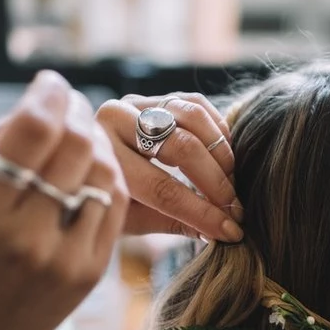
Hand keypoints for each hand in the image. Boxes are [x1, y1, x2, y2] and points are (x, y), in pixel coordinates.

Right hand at [0, 71, 127, 329]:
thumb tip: (46, 99)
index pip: (33, 130)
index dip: (49, 95)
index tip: (50, 84)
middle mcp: (24, 237)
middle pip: (75, 147)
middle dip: (77, 113)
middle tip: (70, 104)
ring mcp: (63, 259)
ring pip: (103, 173)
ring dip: (97, 144)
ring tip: (81, 135)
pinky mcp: (89, 274)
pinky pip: (113, 207)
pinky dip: (107, 178)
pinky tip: (93, 168)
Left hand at [98, 92, 243, 242]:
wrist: (95, 167)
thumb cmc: (114, 201)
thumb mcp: (134, 220)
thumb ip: (174, 223)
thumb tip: (221, 233)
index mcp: (105, 158)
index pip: (162, 189)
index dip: (201, 212)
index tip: (230, 230)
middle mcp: (116, 120)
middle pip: (183, 147)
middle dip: (216, 182)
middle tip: (235, 208)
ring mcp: (138, 103)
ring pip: (194, 117)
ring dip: (221, 154)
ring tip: (231, 182)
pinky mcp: (157, 97)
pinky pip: (197, 105)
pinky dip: (218, 131)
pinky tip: (226, 159)